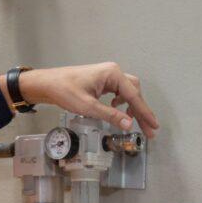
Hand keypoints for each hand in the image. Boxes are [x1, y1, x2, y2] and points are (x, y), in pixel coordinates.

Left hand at [8, 63, 159, 137]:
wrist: (48, 83)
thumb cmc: (65, 91)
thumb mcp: (88, 107)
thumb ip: (110, 115)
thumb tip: (129, 125)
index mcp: (112, 74)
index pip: (134, 96)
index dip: (145, 113)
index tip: (154, 127)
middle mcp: (113, 72)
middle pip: (134, 92)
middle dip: (141, 111)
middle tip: (147, 130)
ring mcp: (108, 75)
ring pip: (128, 92)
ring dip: (133, 107)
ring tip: (134, 123)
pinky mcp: (102, 80)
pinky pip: (119, 91)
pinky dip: (122, 102)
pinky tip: (117, 111)